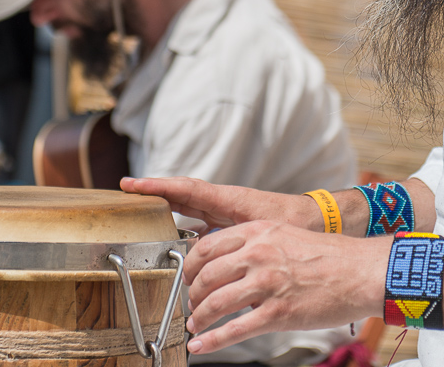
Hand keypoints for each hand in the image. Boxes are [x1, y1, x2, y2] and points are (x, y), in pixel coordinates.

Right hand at [120, 176, 320, 231]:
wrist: (319, 221)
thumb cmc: (297, 224)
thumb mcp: (266, 233)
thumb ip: (239, 242)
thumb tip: (211, 258)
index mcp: (229, 200)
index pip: (186, 189)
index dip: (157, 187)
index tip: (130, 185)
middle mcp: (224, 202)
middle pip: (181, 194)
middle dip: (153, 193)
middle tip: (124, 195)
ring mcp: (226, 211)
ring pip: (189, 206)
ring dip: (166, 207)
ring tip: (140, 213)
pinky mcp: (232, 222)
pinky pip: (200, 219)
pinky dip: (184, 223)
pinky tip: (173, 236)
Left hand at [181, 220, 388, 354]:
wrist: (362, 272)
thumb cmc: (330, 256)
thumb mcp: (287, 234)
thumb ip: (257, 243)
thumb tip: (230, 261)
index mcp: (258, 231)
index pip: (207, 246)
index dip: (191, 266)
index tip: (187, 277)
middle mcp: (258, 254)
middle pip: (206, 275)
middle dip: (192, 294)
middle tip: (191, 304)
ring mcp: (266, 284)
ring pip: (214, 303)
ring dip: (198, 317)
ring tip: (195, 325)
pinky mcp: (277, 313)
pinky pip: (234, 330)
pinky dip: (211, 341)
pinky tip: (201, 346)